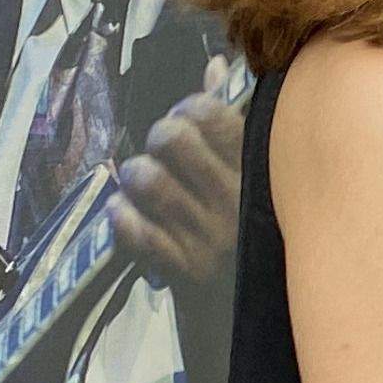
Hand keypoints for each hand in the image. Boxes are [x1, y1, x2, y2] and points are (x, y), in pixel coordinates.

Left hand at [108, 84, 244, 286]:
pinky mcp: (182, 271)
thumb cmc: (259, 230)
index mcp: (260, 170)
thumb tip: (214, 66)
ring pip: (147, 180)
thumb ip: (236, 119)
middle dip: (159, 137)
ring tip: (143, 184)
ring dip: (135, 177)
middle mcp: (235, 200)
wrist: (260, 315)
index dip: (190, 108)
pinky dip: (121, 217)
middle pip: (172, 138)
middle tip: (164, 151)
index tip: (190, 121)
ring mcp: (208, 236)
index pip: (213, 114)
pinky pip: (133, 230)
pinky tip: (128, 215)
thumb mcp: (261, 173)